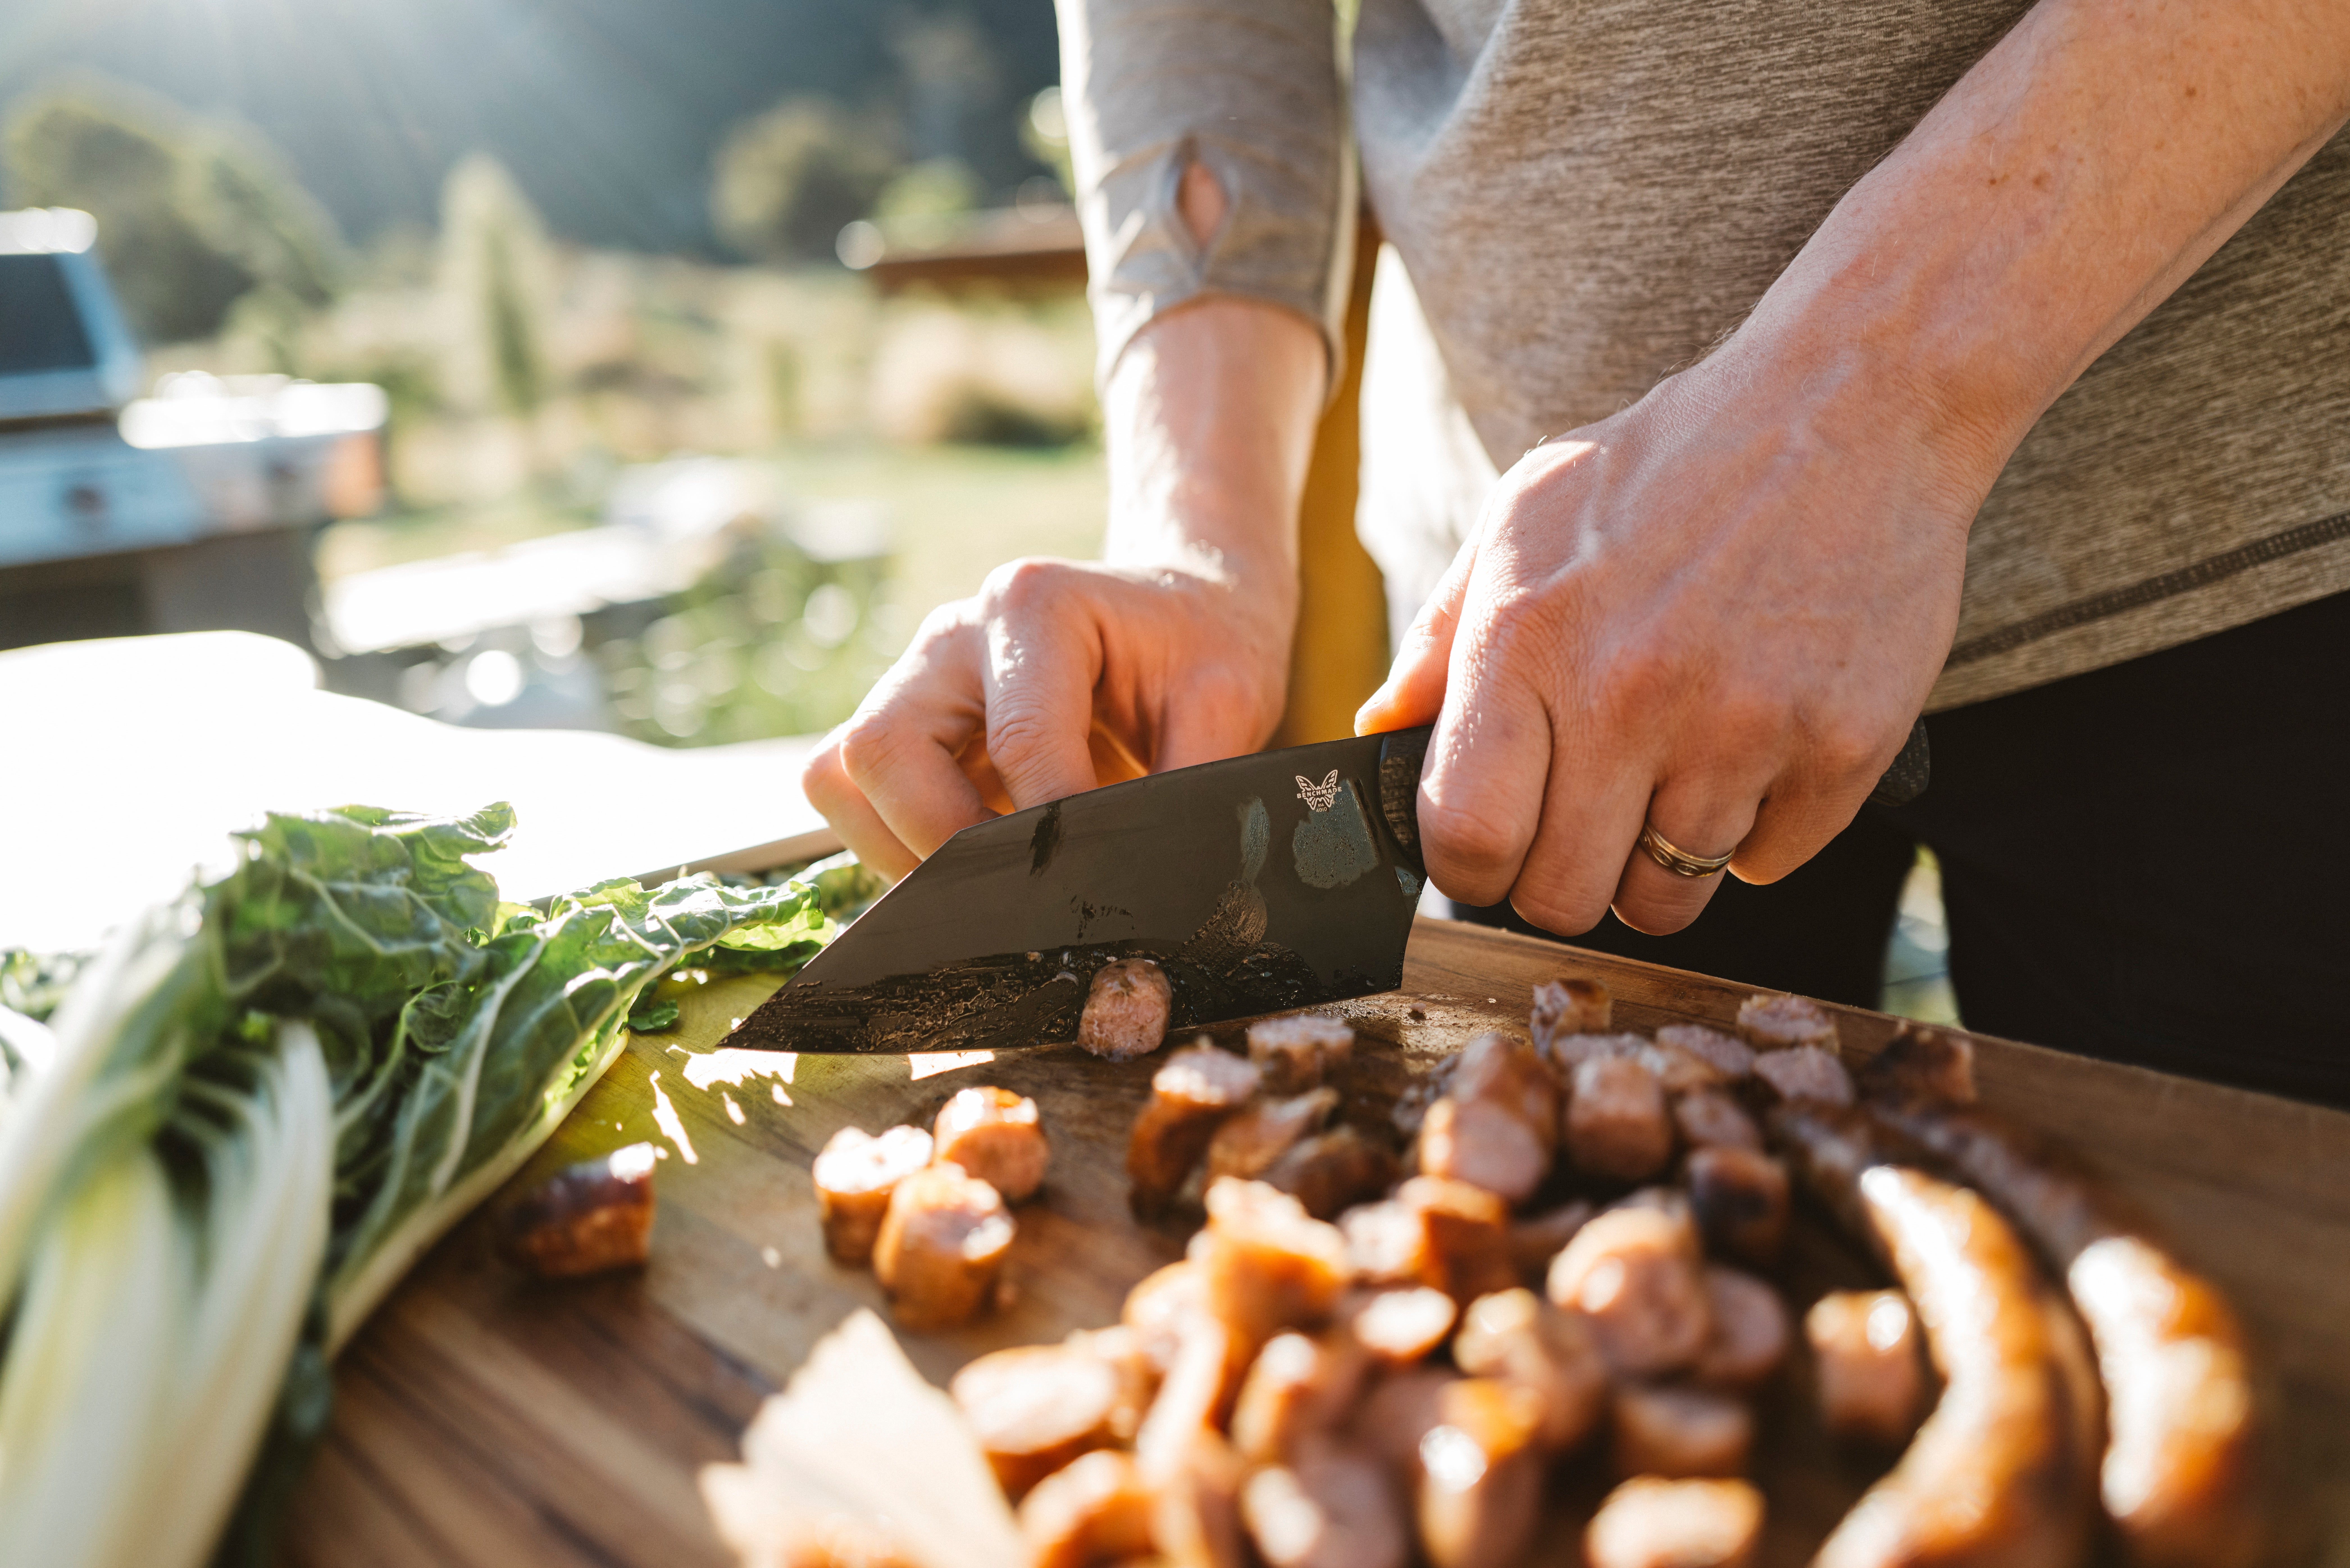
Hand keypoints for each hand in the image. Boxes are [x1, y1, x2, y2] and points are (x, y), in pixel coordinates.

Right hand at [803, 297, 1324, 880]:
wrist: (1180, 612)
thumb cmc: (1203, 651)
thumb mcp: (1228, 703)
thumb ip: (1191, 786)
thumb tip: (1153, 888)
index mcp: (1036, 605)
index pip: (1017, 743)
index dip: (1052, 833)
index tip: (1094, 885)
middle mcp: (954, 633)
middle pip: (884, 749)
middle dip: (946, 843)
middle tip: (1022, 892)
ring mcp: (915, 675)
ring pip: (843, 775)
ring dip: (904, 849)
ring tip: (992, 883)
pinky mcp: (901, 720)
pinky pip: (849, 793)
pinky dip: (892, 843)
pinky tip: (971, 862)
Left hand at [1357, 345, 1982, 935]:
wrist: (1850, 403)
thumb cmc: (1674, 461)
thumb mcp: (1524, 517)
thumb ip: (1441, 634)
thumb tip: (1378, 730)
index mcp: (1532, 641)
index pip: (1468, 836)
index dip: (1470, 868)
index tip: (1493, 849)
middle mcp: (1630, 694)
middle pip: (1562, 896)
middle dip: (1562, 881)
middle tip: (1587, 822)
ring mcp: (1742, 728)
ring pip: (1667, 898)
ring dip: (1660, 862)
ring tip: (1673, 778)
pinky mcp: (1841, 746)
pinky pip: (1771, 863)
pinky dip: (1759, 829)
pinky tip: (1756, 747)